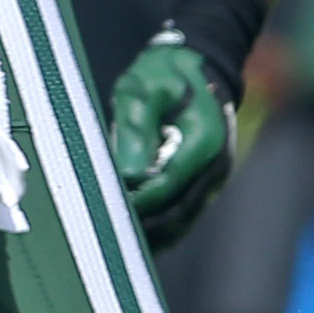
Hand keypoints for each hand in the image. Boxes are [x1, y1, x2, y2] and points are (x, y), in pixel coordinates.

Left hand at [108, 31, 235, 249]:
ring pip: (181, 220)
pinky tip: (131, 238)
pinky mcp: (206, 184)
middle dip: (139, 224)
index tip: (102, 207)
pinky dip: (160, 228)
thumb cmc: (166, 73)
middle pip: (175, 212)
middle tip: (98, 232)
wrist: (202, 67)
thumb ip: (136, 128)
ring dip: (150, 234)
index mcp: (204, 143)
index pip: (167, 184)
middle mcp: (215, 168)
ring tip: (109, 245)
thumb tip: (129, 175)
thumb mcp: (143, 88)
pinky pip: (183, 215)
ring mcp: (213, 180)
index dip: (136, 199)